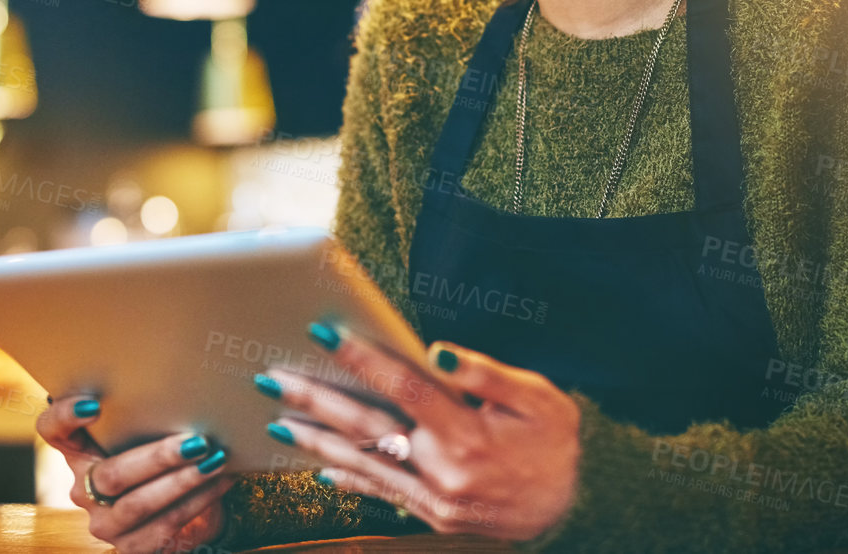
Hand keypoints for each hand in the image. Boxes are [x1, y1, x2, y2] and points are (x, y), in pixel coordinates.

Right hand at [35, 394, 233, 552]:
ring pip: (137, 505)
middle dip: (158, 458)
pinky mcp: (129, 546)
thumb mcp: (151, 430)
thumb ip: (153, 412)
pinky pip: (163, 526)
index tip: (94, 405)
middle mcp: (83, 488)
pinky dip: (197, 501)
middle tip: (197, 441)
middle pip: (110, 474)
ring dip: (182, 482)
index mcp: (79, 449)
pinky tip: (222, 481)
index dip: (65, 417)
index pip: (52, 429)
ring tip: (215, 461)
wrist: (184, 506)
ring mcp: (103, 522)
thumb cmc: (164, 455)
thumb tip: (195, 389)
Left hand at [255, 324, 580, 540]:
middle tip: (272, 378)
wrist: (575, 506)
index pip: (402, 387)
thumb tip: (433, 351)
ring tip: (277, 421)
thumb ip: (482, 372)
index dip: (360, 357)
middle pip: (366, 428)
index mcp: (466, 434)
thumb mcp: (536, 396)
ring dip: (317, 440)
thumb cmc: (555, 440)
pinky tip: (318, 463)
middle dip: (315, 400)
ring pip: (364, 464)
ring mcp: (435, 500)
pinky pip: (382, 493)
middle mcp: (443, 471)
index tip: (322, 332)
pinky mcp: (434, 516)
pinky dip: (348, 477)